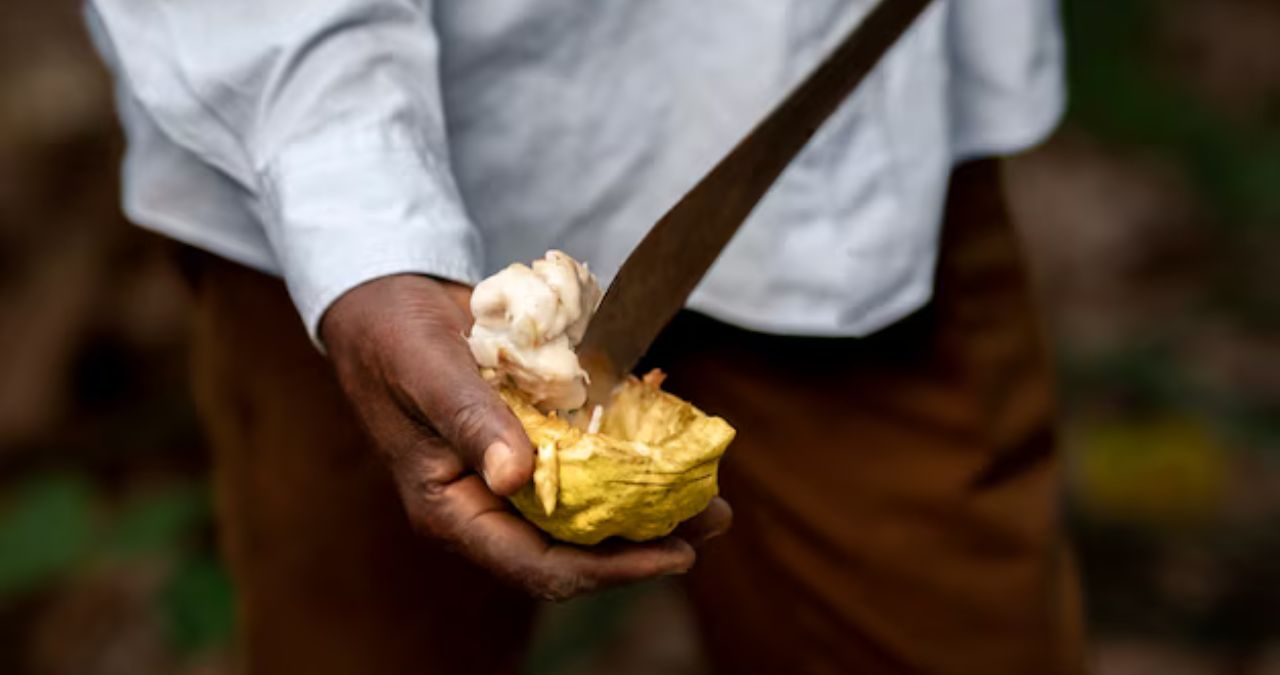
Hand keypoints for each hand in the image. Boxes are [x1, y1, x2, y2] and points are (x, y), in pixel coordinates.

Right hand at [320, 273, 730, 599]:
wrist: (389, 301)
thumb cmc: (393, 340)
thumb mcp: (426, 374)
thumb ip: (470, 422)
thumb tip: (516, 479)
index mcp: (455, 509)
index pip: (538, 564)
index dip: (608, 569)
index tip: (672, 555)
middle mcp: (491, 502)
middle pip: (578, 546)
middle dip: (646, 542)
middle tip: (712, 521)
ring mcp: (517, 472)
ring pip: (593, 507)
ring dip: (651, 504)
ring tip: (711, 495)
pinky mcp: (538, 438)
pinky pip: (592, 461)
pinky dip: (633, 456)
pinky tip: (676, 442)